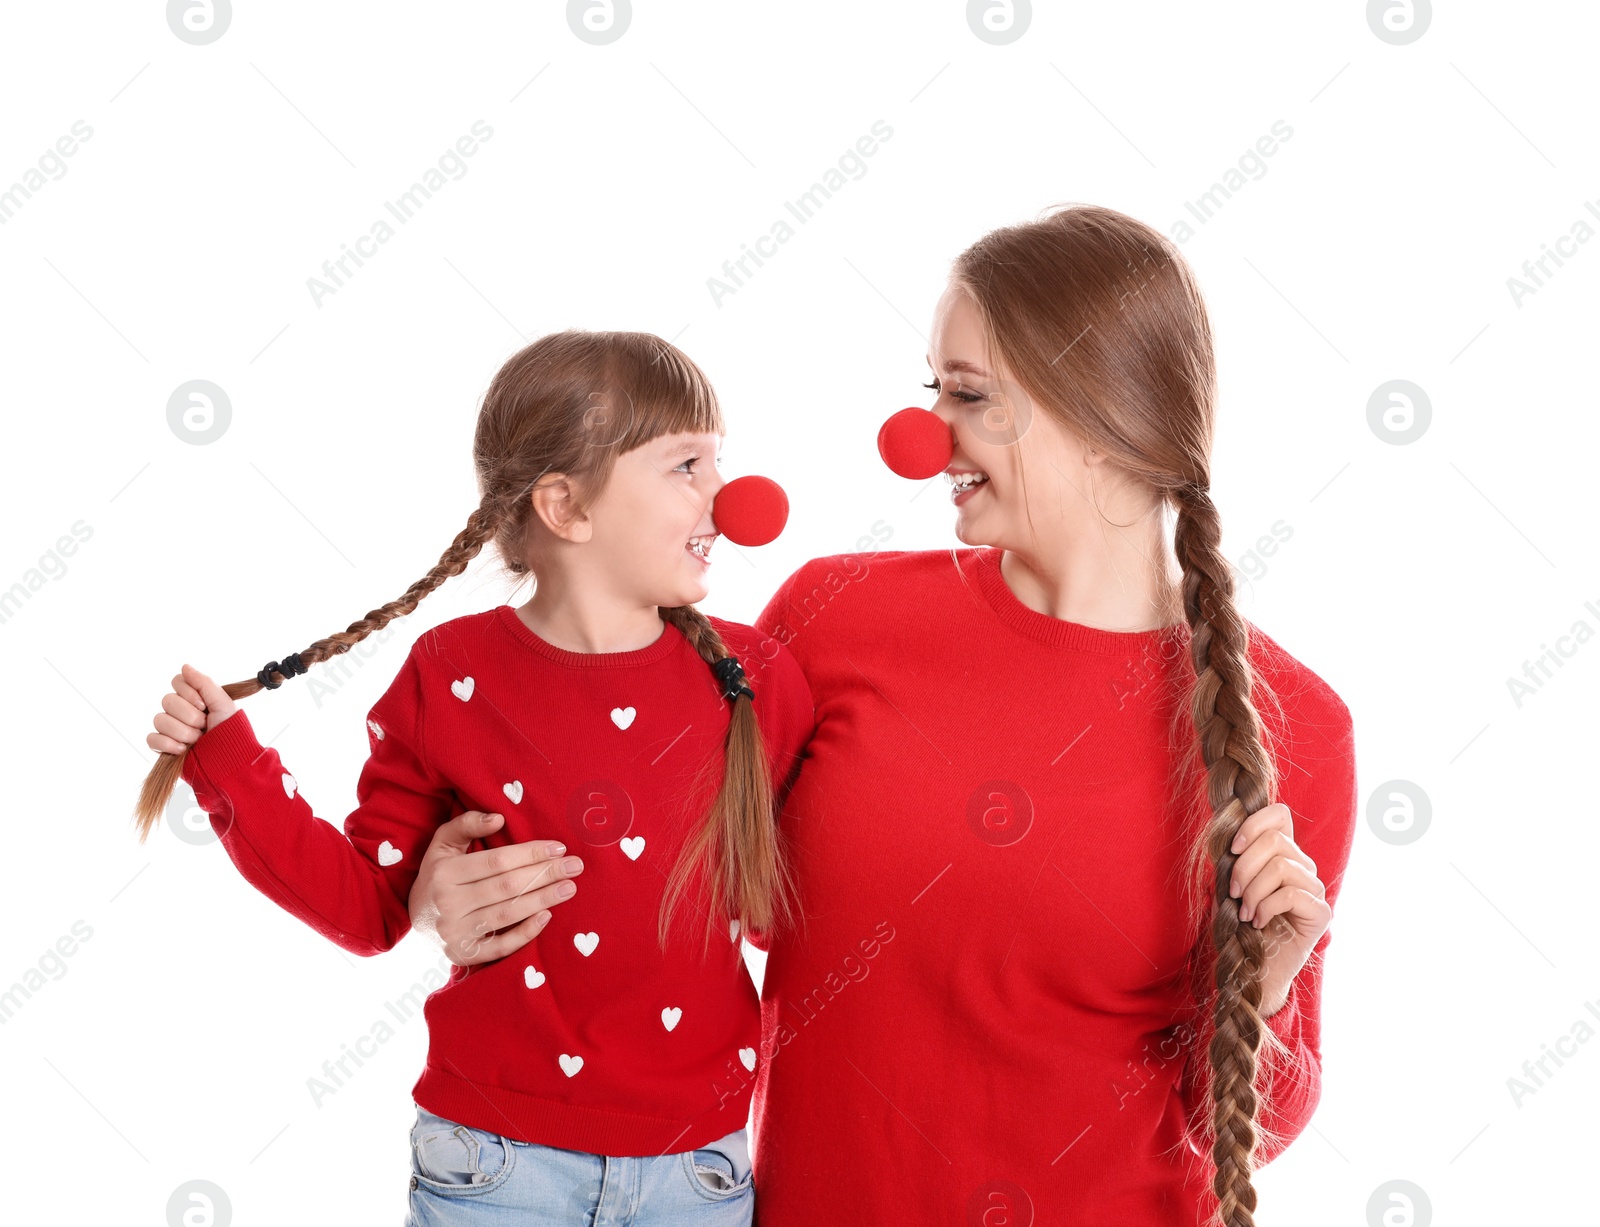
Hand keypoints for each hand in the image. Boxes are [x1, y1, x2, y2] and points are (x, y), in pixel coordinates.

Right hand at [148, 664, 237, 753]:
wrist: (229, 761)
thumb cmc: (231, 732)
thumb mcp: (223, 703)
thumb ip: (204, 683)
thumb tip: (185, 666)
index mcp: (195, 698)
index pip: (177, 682)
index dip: (188, 693)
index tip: (204, 705)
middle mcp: (180, 711)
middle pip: (167, 700)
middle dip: (189, 715)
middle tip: (204, 725)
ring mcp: (171, 728)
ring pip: (159, 719)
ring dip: (182, 731)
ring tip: (197, 739)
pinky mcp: (164, 746)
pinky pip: (152, 739)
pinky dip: (168, 744)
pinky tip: (183, 749)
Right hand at [408, 811, 582, 966]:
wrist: (415, 917)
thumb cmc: (438, 873)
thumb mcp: (443, 843)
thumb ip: (467, 824)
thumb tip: (498, 818)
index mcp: (445, 873)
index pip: (497, 861)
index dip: (530, 853)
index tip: (559, 847)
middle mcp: (448, 903)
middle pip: (507, 887)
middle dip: (545, 874)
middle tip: (575, 867)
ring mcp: (455, 933)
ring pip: (508, 914)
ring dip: (543, 900)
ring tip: (569, 888)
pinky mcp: (464, 955)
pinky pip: (501, 947)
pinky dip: (525, 933)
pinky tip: (547, 917)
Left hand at [1226, 802, 1329, 1015]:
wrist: (1251, 966)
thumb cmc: (1239, 923)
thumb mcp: (1230, 883)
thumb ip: (1234, 857)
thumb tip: (1227, 831)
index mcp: (1283, 853)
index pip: (1280, 815)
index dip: (1253, 824)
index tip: (1232, 849)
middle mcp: (1304, 867)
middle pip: (1275, 841)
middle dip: (1244, 866)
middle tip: (1233, 893)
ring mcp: (1315, 889)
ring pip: (1281, 866)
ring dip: (1253, 891)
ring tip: (1246, 913)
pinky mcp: (1321, 912)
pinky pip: (1290, 894)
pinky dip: (1265, 907)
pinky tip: (1258, 922)